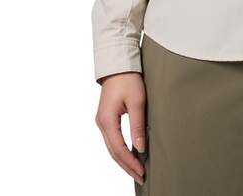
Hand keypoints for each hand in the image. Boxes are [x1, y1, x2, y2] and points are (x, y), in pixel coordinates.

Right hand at [95, 72, 147, 186]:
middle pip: (113, 152)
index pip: (119, 149)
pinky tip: (129, 155)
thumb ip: (137, 125)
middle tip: (141, 177)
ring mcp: (102, 121)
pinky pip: (112, 140)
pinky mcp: (106, 118)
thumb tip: (140, 148)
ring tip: (136, 170)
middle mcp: (101, 123)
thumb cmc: (128, 79)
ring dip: (123, 160)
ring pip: (111, 148)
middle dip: (126, 166)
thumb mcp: (137, 101)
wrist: (118, 64)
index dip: (130, 162)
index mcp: (107, 120)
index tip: (141, 171)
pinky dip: (120, 150)